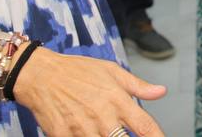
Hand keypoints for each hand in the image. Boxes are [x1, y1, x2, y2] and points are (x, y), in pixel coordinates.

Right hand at [11, 45, 166, 136]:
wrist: (40, 75)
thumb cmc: (77, 71)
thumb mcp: (110, 71)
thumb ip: (137, 86)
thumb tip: (162, 91)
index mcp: (117, 99)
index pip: (145, 126)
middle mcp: (102, 116)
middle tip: (125, 134)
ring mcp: (82, 129)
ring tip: (106, 132)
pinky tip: (87, 133)